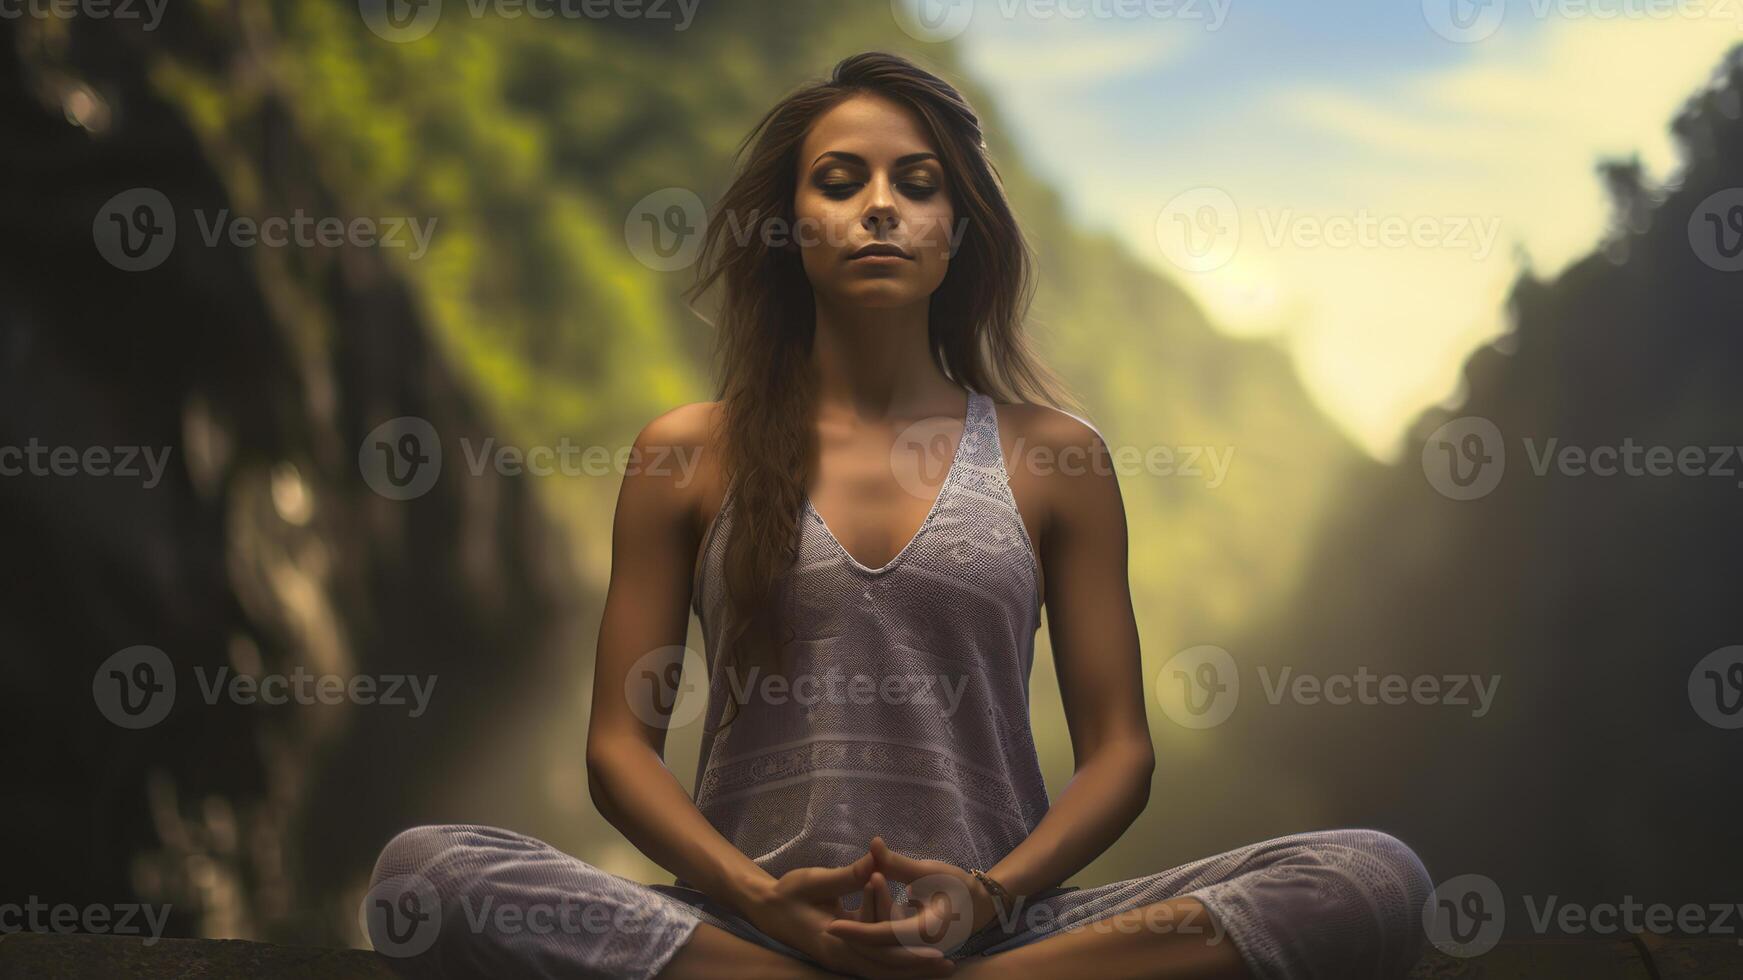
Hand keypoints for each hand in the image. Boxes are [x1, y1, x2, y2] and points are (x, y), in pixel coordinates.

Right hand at [741, 853, 954, 978]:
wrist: (765, 908)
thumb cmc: (787, 892)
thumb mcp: (815, 880)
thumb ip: (847, 875)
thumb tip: (875, 861)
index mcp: (835, 941)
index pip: (879, 952)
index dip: (909, 955)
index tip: (937, 952)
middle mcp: (840, 957)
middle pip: (884, 969)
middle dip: (916, 969)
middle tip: (949, 966)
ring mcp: (841, 959)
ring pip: (880, 970)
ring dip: (908, 969)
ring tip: (940, 967)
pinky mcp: (843, 955)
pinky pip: (873, 965)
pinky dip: (894, 964)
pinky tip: (912, 960)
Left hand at [824, 837, 997, 956]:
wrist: (980, 906)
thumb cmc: (958, 885)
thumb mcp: (929, 871)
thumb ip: (897, 863)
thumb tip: (873, 844)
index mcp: (928, 930)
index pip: (885, 934)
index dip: (857, 932)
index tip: (831, 926)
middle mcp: (922, 947)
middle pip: (880, 949)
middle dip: (853, 939)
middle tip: (826, 927)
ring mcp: (917, 951)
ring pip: (883, 950)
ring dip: (861, 938)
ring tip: (835, 927)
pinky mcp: (912, 949)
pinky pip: (889, 947)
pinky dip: (872, 937)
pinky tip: (851, 930)